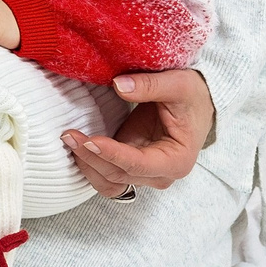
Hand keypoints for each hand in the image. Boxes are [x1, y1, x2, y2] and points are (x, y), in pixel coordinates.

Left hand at [61, 68, 214, 198]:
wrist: (196, 103)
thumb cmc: (192, 96)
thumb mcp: (178, 84)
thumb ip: (150, 85)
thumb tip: (119, 85)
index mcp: (177, 160)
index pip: (138, 164)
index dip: (112, 154)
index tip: (89, 140)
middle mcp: (160, 174)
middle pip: (119, 175)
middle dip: (91, 157)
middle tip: (69, 135)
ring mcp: (143, 174)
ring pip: (109, 182)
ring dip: (87, 166)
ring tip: (69, 141)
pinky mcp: (129, 166)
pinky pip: (105, 176)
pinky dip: (90, 166)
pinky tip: (77, 147)